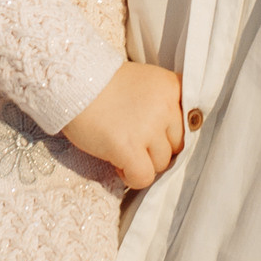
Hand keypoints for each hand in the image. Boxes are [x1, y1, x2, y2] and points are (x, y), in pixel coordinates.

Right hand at [61, 62, 183, 189]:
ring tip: (122, 149)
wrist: (72, 82)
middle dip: (156, 148)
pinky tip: (118, 163)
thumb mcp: (145, 83)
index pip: (189, 123)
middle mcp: (166, 107)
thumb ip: (164, 105)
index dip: (169, 132)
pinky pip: (144, 177)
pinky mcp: (129, 148)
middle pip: (177, 146)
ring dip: (143, 162)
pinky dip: (131, 177)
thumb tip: (174, 142)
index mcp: (172, 87)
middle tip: (134, 140)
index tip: (154, 132)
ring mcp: (148, 128)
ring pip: (161, 164)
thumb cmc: (104, 84)